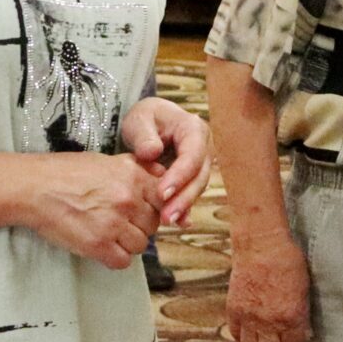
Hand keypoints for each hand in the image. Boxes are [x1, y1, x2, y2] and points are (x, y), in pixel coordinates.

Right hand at [20, 154, 162, 269]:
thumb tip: (161, 174)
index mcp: (133, 177)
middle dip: (139, 226)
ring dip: (127, 243)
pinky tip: (102, 248)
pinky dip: (114, 258)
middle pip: (153, 225)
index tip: (142, 211)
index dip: (154, 207)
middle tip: (119, 223)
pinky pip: (122, 261)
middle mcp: (128, 200)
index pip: (164, 200)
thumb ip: (137, 168)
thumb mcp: (106, 160)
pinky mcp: (98, 245)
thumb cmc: (65, 172)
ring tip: (108, 234)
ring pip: (140, 245)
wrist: (33, 187)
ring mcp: (114, 224)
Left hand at [121, 96, 211, 225]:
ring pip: (197, 187)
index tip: (162, 193)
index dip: (180, 175)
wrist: (150, 123)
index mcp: (193, 129)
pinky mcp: (194, 177)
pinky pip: (191, 193)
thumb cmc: (145, 119)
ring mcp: (201, 164)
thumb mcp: (139, 119)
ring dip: (184, 205)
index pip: (192, 154)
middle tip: (167, 215)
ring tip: (167, 220)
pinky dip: (184, 208)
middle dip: (184, 197)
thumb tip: (152, 152)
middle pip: (199, 175)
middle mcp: (204, 147)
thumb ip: (143, 135)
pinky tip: (177, 222)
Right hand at [226, 236, 311, 341]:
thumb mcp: (304, 289)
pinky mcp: (234, 310)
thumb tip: (301, 330)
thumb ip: (301, 314)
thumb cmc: (288, 261)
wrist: (260, 245)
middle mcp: (269, 322)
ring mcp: (249, 318)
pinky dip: (243, 339)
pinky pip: (236, 334)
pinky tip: (249, 337)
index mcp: (291, 317)